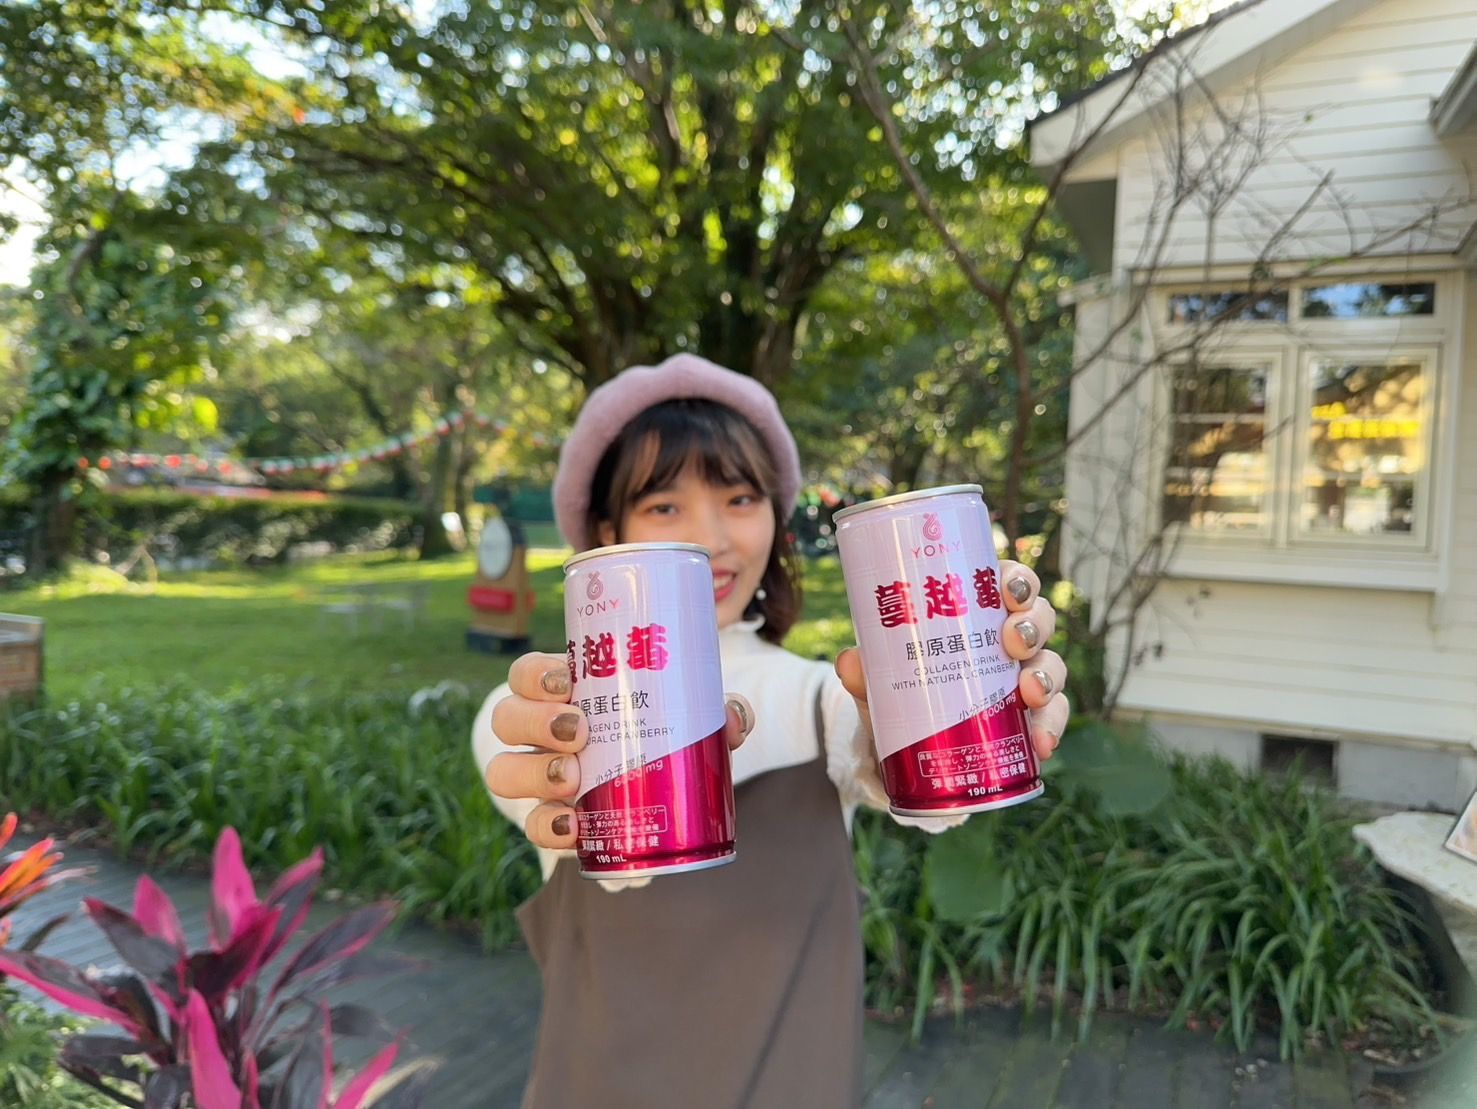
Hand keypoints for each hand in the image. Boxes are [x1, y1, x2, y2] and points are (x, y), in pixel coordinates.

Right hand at [484, 651, 755, 849]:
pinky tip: (573, 827)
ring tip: (571, 777)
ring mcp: (537, 777)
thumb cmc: (661, 732)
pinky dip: (548, 826)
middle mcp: (538, 733)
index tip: (564, 681)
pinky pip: (532, 824)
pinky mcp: (549, 819)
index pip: (527, 674)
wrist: (659, 788)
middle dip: (535, 723)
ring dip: (533, 773)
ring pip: (503, 770)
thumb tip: (734, 718)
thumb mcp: (685, 715)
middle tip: (579, 731)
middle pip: (507, 718)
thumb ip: (713, 710)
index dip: (534, 675)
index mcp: (564, 693)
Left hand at [833, 558, 1068, 762]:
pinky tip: (1041, 744)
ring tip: (1029, 693)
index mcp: (975, 613)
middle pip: (1038, 618)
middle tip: (1014, 641)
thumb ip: (864, 672)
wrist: (907, 748)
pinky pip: (1051, 717)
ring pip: (1051, 665)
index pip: (1007, 583)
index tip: (1007, 590)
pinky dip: (1049, 729)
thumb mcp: (880, 681)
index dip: (1017, 580)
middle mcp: (1006, 640)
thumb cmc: (901, 691)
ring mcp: (1023, 678)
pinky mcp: (1030, 719)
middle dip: (1033, 625)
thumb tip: (848, 662)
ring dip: (1046, 676)